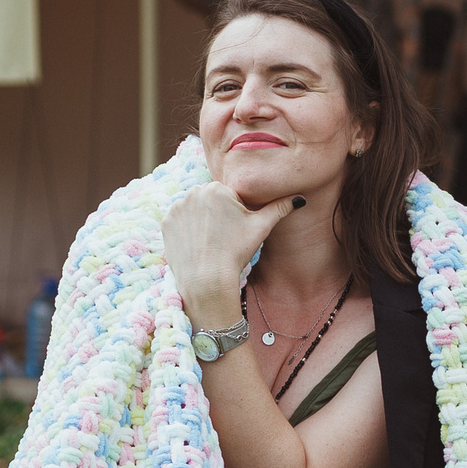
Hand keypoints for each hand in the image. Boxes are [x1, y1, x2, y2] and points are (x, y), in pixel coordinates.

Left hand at [162, 181, 300, 330]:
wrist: (207, 279)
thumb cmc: (236, 252)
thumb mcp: (261, 228)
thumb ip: (279, 208)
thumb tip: (300, 198)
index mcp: (217, 188)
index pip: (229, 195)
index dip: (235, 213)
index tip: (235, 229)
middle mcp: (193, 192)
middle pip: (210, 200)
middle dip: (217, 214)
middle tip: (224, 237)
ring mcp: (177, 207)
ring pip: (194, 209)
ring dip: (201, 220)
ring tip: (211, 241)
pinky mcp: (166, 222)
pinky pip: (179, 221)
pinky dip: (187, 230)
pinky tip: (197, 244)